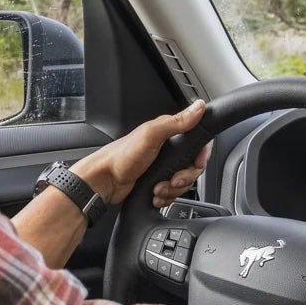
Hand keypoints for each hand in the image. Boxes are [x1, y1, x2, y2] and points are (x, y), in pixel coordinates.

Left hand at [71, 100, 210, 205]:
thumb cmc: (121, 157)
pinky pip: (173, 193)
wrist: (104, 182)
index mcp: (168, 134)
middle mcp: (167, 150)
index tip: (196, 163)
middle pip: (193, 167)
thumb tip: (199, 107)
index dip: (201, 155)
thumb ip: (176, 122)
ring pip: (183, 183)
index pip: (198, 143)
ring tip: (158, 189)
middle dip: (185, 178)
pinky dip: (166, 197)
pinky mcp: (157, 182)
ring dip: (173, 190)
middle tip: (173, 180)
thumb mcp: (151, 135)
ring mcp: (162, 168)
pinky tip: (155, 194)